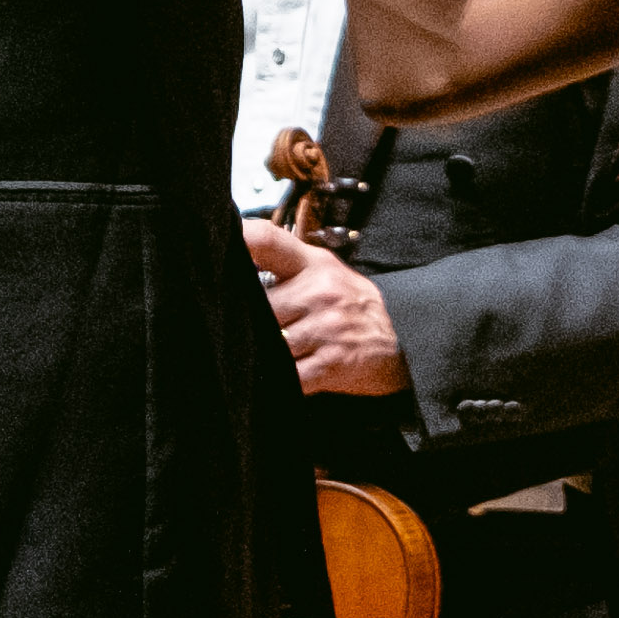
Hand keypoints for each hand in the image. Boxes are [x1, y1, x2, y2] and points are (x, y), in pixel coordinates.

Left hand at [246, 218, 408, 399]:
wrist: (401, 339)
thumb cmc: (351, 304)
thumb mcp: (325, 270)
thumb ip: (284, 262)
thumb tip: (235, 258)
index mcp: (314, 265)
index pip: (269, 240)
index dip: (240, 238)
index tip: (217, 242)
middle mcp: (320, 292)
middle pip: (260, 304)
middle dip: (247, 318)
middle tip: (239, 325)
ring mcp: (327, 328)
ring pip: (271, 340)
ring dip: (261, 350)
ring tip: (261, 350)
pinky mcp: (330, 364)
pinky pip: (289, 375)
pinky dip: (278, 379)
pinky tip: (276, 375)